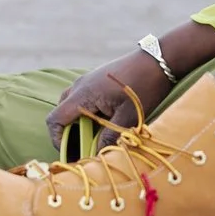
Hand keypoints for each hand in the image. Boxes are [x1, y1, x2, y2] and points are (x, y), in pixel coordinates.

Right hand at [46, 50, 170, 155]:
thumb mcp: (128, 116)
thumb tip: (96, 154)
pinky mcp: (98, 80)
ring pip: (72, 106)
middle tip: (83, 151)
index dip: (57, 140)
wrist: (159, 60)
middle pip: (61, 113)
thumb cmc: (144, 86)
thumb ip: (109, 137)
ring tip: (94, 140)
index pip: (55, 119)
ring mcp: (88, 81)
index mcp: (83, 94)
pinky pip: (83, 99)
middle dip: (68, 135)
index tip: (72, 154)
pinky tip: (103, 124)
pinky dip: (86, 114)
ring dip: (78, 124)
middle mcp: (80, 86)